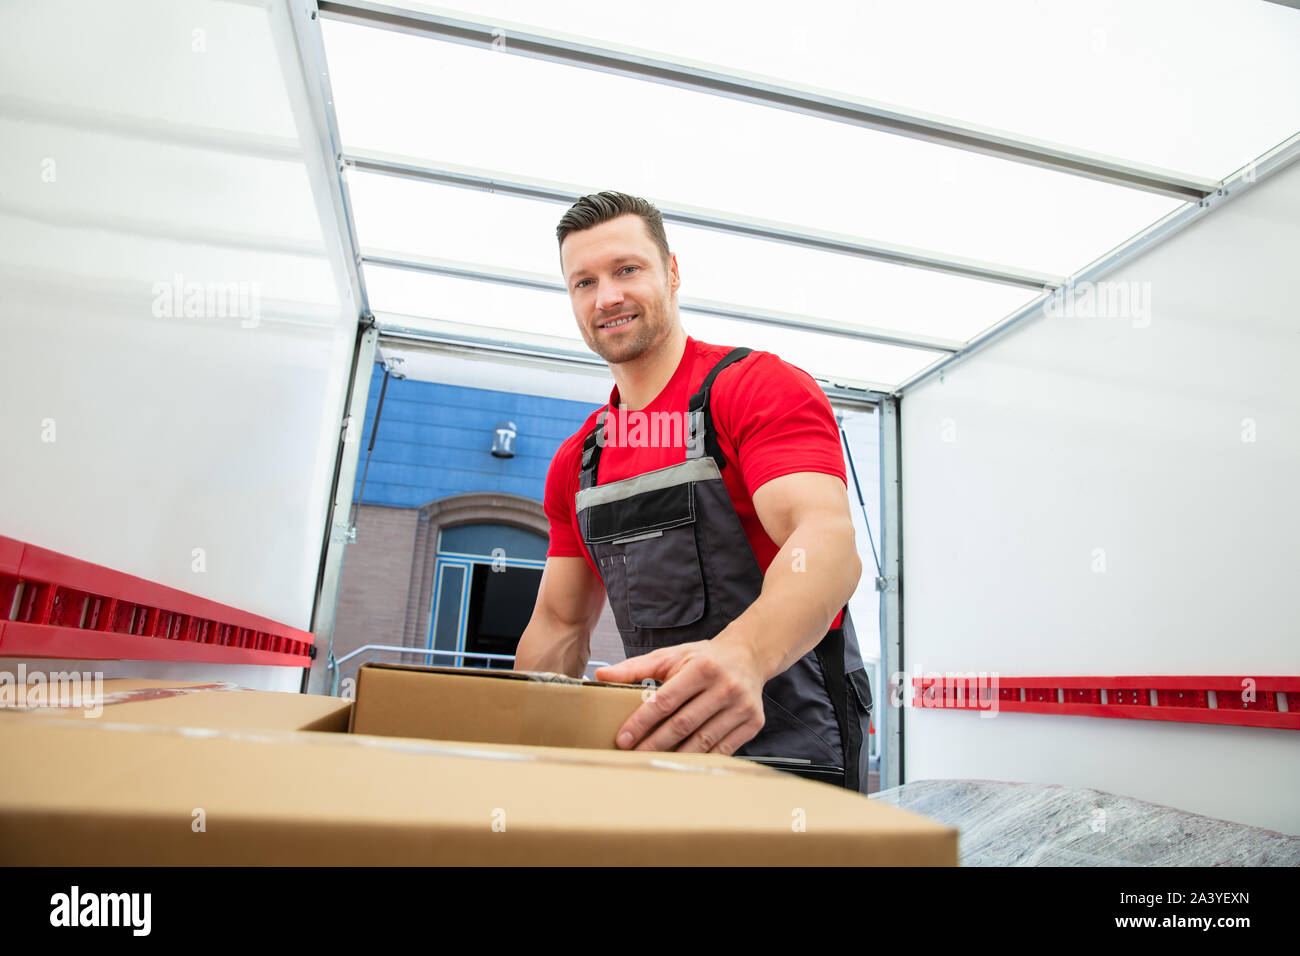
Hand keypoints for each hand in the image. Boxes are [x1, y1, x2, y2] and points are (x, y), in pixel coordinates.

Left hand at [593, 634, 765, 754]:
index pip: (665, 700)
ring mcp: (741, 707)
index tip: (623, 738)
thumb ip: (635, 667)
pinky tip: (683, 763)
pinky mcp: (753, 723)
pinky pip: (723, 749)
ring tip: (654, 762)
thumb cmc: (704, 658)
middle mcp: (725, 687)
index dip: (642, 721)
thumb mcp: (670, 656)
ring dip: (676, 755)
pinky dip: (701, 759)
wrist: (748, 656)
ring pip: (703, 740)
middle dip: (654, 743)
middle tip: (633, 755)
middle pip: (683, 724)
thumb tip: (601, 676)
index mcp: (702, 668)